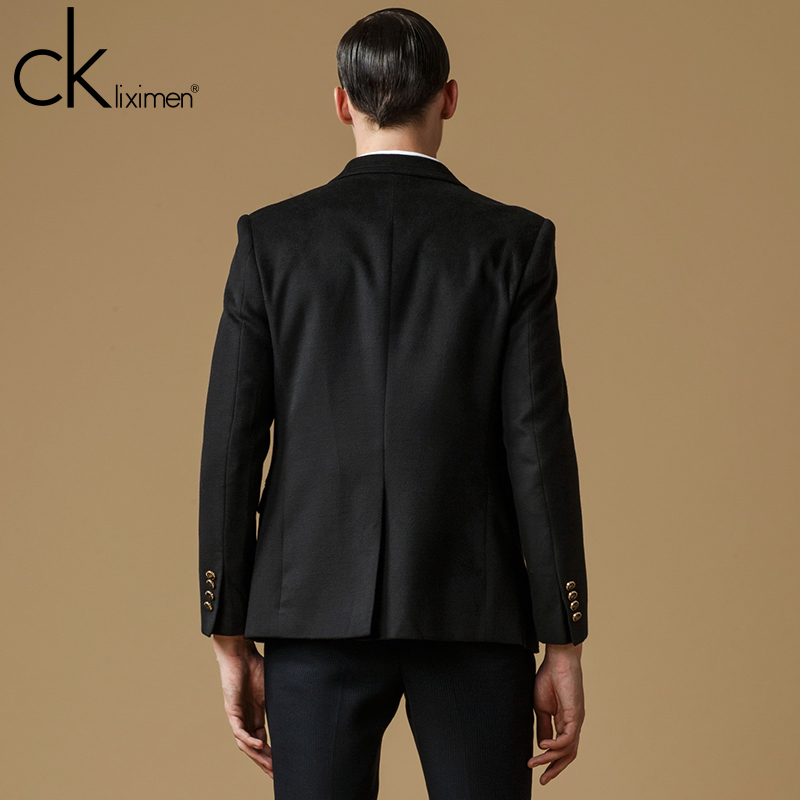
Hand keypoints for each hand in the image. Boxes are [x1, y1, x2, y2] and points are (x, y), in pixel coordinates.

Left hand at [212, 635, 272, 777]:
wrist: (241, 654)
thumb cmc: (257, 666)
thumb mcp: (273, 689)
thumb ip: (281, 701)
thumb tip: (303, 704)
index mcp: (256, 716)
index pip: (263, 741)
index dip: (271, 755)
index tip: (281, 767)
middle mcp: (246, 719)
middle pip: (254, 748)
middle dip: (265, 762)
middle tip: (276, 775)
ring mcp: (238, 716)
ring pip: (245, 744)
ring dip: (257, 755)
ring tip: (270, 765)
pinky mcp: (232, 711)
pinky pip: (239, 731)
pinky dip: (250, 739)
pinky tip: (260, 744)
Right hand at [528, 642, 584, 784]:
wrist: (558, 660)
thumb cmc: (549, 678)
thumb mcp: (541, 707)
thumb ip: (543, 727)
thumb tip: (541, 746)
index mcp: (565, 722)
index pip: (562, 748)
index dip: (550, 761)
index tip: (537, 770)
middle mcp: (573, 724)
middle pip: (568, 754)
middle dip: (555, 769)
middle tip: (542, 780)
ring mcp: (576, 720)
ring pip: (567, 749)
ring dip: (550, 759)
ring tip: (534, 762)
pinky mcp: (575, 715)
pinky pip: (567, 738)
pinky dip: (555, 745)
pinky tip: (543, 746)